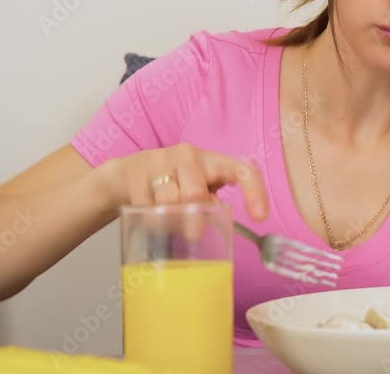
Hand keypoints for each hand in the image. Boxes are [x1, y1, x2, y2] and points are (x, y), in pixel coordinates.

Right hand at [95, 144, 268, 220]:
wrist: (128, 174)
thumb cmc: (175, 184)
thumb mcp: (199, 190)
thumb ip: (212, 204)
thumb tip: (220, 221)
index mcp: (213, 161)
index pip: (242, 170)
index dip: (255, 192)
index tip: (260, 218)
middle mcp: (189, 155)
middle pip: (195, 193)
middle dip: (194, 218)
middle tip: (194, 233)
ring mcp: (161, 160)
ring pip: (168, 201)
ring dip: (170, 221)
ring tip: (169, 224)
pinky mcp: (136, 172)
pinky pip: (146, 207)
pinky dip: (151, 220)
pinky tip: (151, 217)